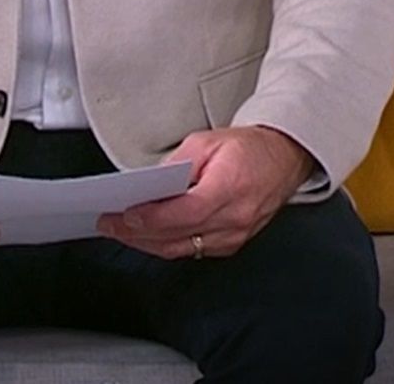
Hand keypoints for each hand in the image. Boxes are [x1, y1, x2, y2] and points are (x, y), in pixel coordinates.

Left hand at [98, 126, 314, 260]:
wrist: (283, 159)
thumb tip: (148, 186)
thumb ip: (176, 165)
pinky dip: (168, 244)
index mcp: (230, 188)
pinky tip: (149, 236)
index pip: (184, 213)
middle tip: (110, 225)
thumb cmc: (250, 149)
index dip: (151, 218)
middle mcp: (235, 218)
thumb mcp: (206, 142)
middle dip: (138, 234)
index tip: (124, 216)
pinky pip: (194, 251)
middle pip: (177, 237)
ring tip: (122, 232)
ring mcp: (235, 235)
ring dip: (148, 243)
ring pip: (182, 250)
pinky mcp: (233, 244)